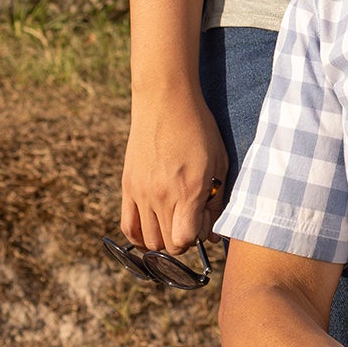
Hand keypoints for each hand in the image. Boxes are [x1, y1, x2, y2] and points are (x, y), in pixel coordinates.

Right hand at [119, 88, 228, 251]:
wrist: (165, 102)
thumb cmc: (199, 129)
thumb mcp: (220, 163)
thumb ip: (217, 201)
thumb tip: (211, 234)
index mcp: (188, 190)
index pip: (185, 239)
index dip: (197, 237)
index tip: (203, 219)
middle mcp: (161, 196)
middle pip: (168, 245)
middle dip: (183, 240)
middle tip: (191, 218)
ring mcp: (140, 193)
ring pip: (147, 241)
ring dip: (163, 239)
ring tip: (173, 221)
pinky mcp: (127, 187)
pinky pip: (127, 227)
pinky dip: (139, 236)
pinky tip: (152, 227)